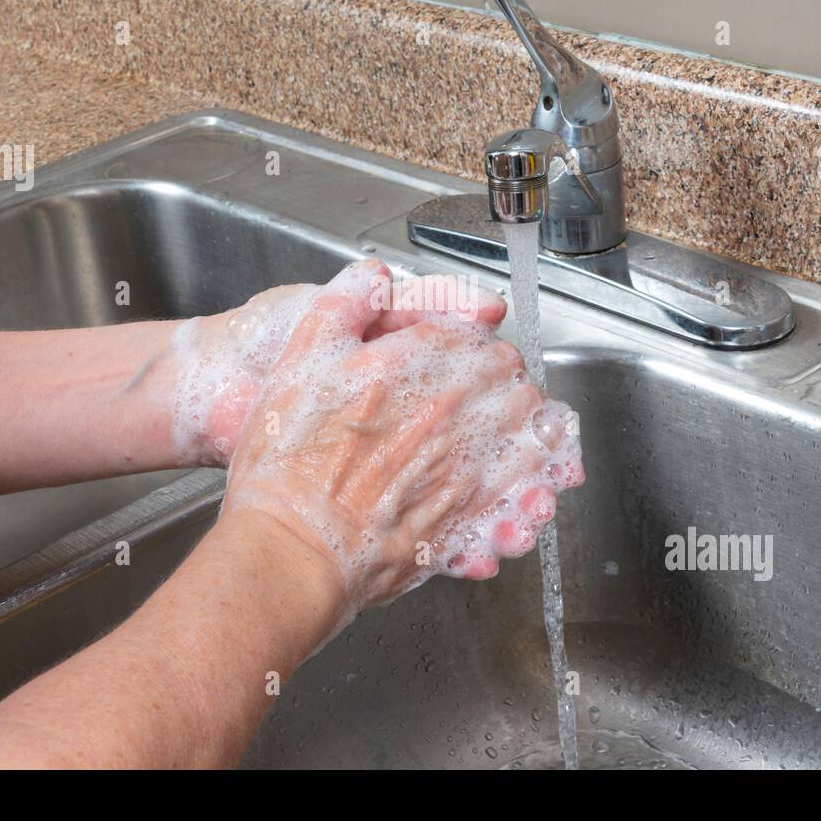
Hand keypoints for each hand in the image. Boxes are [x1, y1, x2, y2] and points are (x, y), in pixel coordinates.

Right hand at [218, 260, 584, 618]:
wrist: (292, 546)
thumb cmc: (287, 461)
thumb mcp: (299, 359)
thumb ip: (342, 304)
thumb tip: (372, 274)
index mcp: (412, 366)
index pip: (473, 335)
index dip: (475, 341)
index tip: (467, 352)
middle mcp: (447, 414)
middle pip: (512, 382)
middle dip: (509, 381)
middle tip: (497, 388)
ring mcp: (462, 469)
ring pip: (531, 437)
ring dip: (533, 431)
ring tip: (525, 433)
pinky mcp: (465, 519)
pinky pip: (521, 498)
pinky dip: (531, 490)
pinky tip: (527, 491)